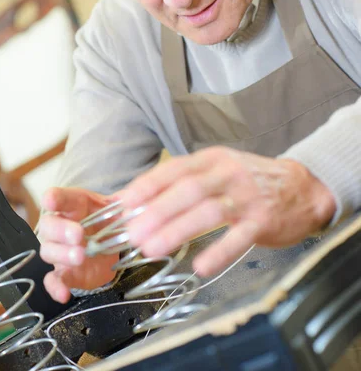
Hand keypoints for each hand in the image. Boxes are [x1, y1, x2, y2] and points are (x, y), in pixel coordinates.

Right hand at [39, 187, 118, 302]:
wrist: (110, 249)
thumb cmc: (106, 222)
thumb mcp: (116, 209)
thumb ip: (123, 203)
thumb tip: (133, 201)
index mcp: (74, 205)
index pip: (57, 198)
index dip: (53, 198)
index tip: (51, 201)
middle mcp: (60, 227)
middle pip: (49, 225)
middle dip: (61, 229)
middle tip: (78, 235)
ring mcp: (59, 250)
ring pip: (49, 250)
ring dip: (62, 254)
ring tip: (80, 256)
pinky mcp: (64, 272)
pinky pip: (52, 280)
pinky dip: (55, 287)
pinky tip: (64, 293)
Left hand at [118, 147, 335, 275]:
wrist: (302, 185)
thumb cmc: (249, 180)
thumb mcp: (217, 169)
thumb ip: (181, 180)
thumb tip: (134, 197)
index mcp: (212, 159)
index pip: (174, 170)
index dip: (147, 186)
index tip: (123, 205)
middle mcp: (228, 173)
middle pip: (188, 190)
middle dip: (156, 212)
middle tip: (132, 234)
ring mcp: (247, 197)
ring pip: (208, 212)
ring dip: (177, 230)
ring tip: (152, 249)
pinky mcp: (263, 220)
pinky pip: (239, 237)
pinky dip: (219, 252)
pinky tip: (200, 266)